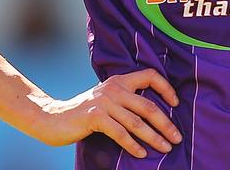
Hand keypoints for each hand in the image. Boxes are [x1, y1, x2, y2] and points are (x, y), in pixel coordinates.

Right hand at [31, 69, 183, 158]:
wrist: (52, 118)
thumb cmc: (84, 112)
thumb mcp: (107, 99)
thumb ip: (125, 100)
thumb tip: (154, 115)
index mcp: (119, 81)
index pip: (150, 75)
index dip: (166, 88)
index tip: (176, 103)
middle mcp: (114, 88)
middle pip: (148, 106)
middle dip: (166, 124)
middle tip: (177, 138)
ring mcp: (104, 102)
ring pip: (136, 122)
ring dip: (154, 137)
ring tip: (166, 148)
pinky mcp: (95, 117)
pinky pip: (120, 133)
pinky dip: (133, 145)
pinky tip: (142, 154)